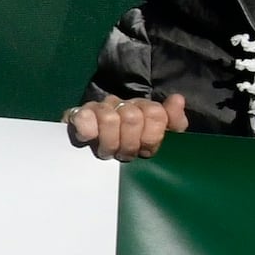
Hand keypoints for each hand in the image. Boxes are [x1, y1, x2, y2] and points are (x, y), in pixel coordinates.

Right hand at [65, 90, 184, 160]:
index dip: (151, 137)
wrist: (92, 146)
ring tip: (107, 152)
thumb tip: (177, 99)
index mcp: (143, 107)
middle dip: (129, 144)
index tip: (144, 151)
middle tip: (124, 155)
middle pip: (132, 118)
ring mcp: (99, 107)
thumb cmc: (129, 144)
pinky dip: (88, 132)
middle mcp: (122, 104)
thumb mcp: (158, 136)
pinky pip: (84, 118)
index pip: (155, 113)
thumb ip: (174, 120)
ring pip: (109, 119)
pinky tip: (88, 139)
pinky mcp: (76, 113)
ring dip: (109, 143)